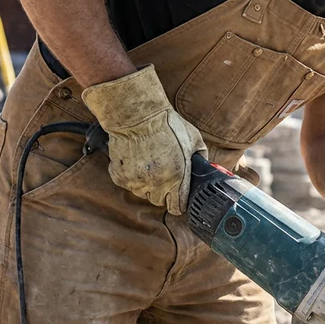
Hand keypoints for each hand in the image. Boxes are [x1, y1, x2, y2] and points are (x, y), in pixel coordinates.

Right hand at [81, 65, 206, 214]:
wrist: (137, 115)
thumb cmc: (168, 125)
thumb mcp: (194, 140)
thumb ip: (201, 158)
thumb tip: (204, 168)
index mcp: (177, 180)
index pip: (177, 208)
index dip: (178, 202)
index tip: (177, 194)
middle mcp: (156, 185)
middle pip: (159, 201)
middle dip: (163, 190)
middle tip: (163, 172)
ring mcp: (136, 182)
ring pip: (143, 192)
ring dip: (147, 183)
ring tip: (150, 163)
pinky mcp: (120, 176)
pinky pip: (128, 183)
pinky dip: (131, 175)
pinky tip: (136, 160)